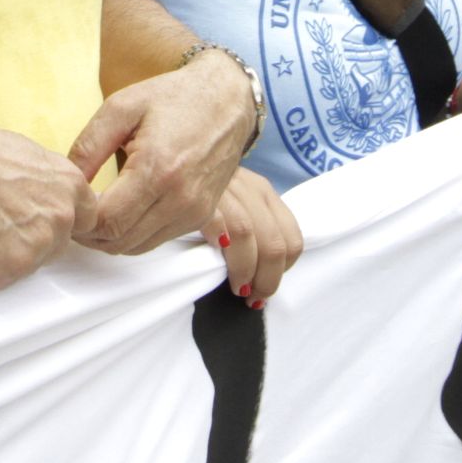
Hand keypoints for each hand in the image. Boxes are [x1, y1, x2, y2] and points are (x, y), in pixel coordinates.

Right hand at [0, 108, 95, 287]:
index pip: (83, 220)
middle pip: (57, 246)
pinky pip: (1, 278)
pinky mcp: (13, 265)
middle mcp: (64, 214)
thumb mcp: (26, 155)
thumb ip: (50, 183)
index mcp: (72, 183)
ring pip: (30, 265)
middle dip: (30, 240)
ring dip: (6, 254)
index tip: (30, 218)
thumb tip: (51, 201)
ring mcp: (41, 241)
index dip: (53, 222)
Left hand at [70, 52, 257, 257]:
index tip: (69, 204)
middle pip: (120, 240)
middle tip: (75, 211)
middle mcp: (180, 197)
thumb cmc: (173, 98)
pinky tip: (121, 212)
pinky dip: (133, 235)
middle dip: (90, 233)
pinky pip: (156, 240)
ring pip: (136, 247)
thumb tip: (66, 183)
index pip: (108, 220)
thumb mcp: (121, 107)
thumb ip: (88, 147)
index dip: (80, 221)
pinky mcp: (201, 217)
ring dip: (109, 238)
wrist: (226, 100)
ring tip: (94, 212)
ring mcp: (194, 211)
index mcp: (157, 167)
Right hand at [207, 169, 301, 304]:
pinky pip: (216, 224)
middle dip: (266, 279)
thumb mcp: (235, 201)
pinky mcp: (196, 195)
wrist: (169, 164)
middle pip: (274, 243)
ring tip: (237, 288)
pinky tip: (217, 263)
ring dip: (245, 271)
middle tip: (253, 298)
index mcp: (261, 190)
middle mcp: (247, 187)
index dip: (282, 271)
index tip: (265, 287)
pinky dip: (221, 247)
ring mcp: (222, 189)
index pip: (292, 238)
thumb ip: (253, 226)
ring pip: (247, 235)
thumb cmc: (199, 191)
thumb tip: (264, 271)